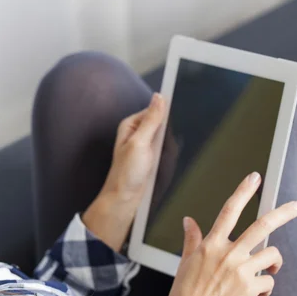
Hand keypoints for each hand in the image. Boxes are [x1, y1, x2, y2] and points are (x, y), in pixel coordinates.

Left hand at [82, 93, 165, 251]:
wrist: (125, 198)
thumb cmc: (126, 172)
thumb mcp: (140, 142)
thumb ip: (151, 119)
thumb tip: (159, 97)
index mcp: (131, 124)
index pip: (156, 109)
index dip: (167, 116)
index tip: (171, 127)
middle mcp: (138, 132)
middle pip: (166, 126)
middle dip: (168, 139)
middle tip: (159, 152)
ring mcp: (146, 145)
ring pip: (170, 141)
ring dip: (168, 152)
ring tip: (157, 163)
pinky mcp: (153, 157)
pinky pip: (168, 153)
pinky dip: (168, 159)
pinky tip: (160, 168)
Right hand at [168, 172, 296, 295]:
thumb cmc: (186, 292)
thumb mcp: (185, 260)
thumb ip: (192, 238)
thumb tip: (188, 220)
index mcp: (211, 244)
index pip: (229, 210)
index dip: (243, 191)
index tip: (253, 179)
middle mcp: (228, 253)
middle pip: (261, 226)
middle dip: (283, 213)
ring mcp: (241, 270)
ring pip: (271, 255)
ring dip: (272, 262)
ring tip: (266, 269)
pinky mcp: (250, 288)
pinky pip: (269, 282)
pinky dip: (266, 288)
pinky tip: (256, 293)